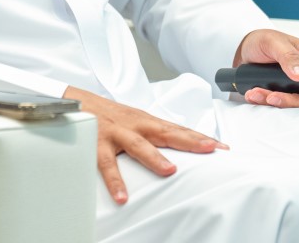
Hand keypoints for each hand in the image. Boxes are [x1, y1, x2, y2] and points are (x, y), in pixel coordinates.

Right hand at [63, 86, 226, 204]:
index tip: (221, 147)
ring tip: (169, 171)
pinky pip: (105, 164)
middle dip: (187, 140)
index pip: (177, 129)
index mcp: (146, 121)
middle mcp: (135, 126)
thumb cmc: (112, 115)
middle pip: (164, 132)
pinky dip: (114, 180)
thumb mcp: (138, 120)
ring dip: (153, 157)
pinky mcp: (97, 144)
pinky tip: (123, 195)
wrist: (76, 103)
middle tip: (208, 149)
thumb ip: (160, 133)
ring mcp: (117, 134)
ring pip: (136, 145)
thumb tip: (190, 144)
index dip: (199, 138)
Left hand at [233, 29, 298, 108]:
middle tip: (273, 96)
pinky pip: (275, 105)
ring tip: (258, 93)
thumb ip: (288, 56)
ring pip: (292, 105)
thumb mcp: (276, 43)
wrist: (245, 48)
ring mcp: (295, 89)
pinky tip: (254, 95)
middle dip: (292, 102)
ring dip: (275, 102)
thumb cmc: (265, 40)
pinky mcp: (280, 95)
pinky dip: (263, 102)